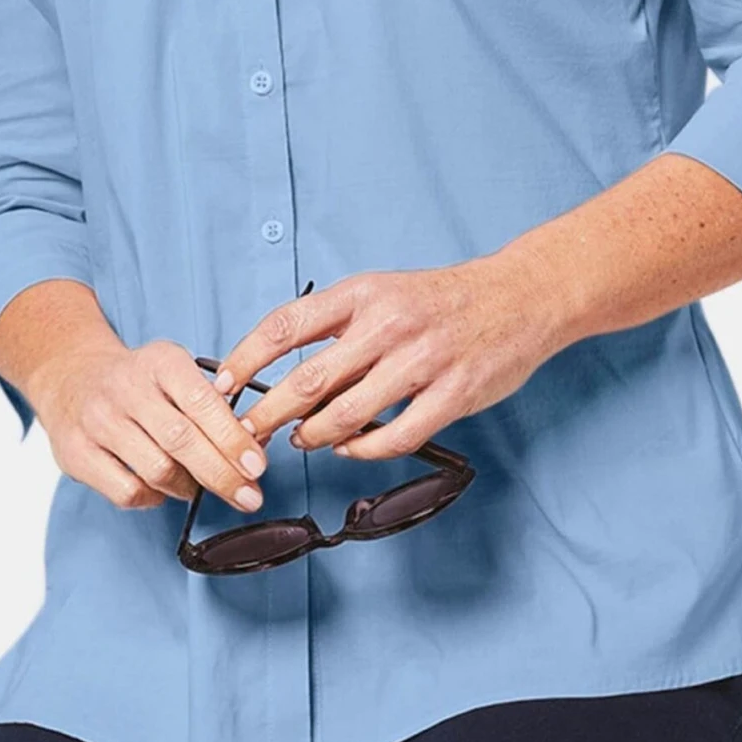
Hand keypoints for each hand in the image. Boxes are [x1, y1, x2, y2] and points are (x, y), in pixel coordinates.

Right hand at [34, 336, 272, 512]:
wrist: (72, 376)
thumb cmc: (138, 381)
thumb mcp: (174, 370)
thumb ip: (211, 403)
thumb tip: (254, 444)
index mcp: (159, 361)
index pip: (202, 401)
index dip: (232, 438)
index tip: (256, 466)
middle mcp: (125, 388)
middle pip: (181, 441)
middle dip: (222, 475)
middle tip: (248, 496)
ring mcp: (97, 422)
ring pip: (157, 470)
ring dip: (189, 488)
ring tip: (201, 487)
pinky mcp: (77, 454)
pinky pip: (128, 492)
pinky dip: (154, 498)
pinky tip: (162, 489)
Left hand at [210, 255, 552, 460]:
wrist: (518, 297)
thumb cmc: (442, 300)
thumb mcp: (383, 291)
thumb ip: (337, 325)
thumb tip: (280, 366)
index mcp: (363, 293)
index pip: (286, 325)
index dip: (246, 359)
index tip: (223, 385)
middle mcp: (387, 325)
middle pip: (307, 380)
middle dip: (267, 415)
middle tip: (249, 435)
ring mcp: (421, 361)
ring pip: (346, 415)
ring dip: (314, 436)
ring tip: (303, 441)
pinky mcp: (451, 395)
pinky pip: (394, 437)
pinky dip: (363, 450)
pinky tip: (351, 449)